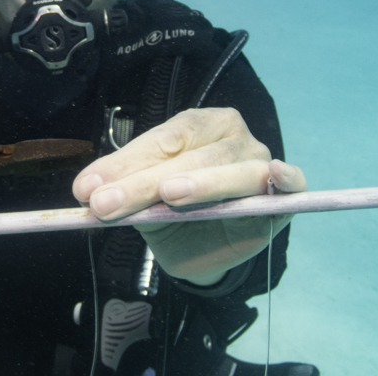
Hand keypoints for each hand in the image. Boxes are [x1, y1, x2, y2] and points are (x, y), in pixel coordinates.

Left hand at [72, 107, 306, 283]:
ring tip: (169, 194)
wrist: (204, 250)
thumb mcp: (143, 202)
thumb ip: (124, 192)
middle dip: (144, 181)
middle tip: (106, 204)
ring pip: (232, 170)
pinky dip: (285, 178)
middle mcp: (231, 138)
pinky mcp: (285, 194)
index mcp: (197, 126)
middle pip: (190, 155)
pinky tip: (274, 175)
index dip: (124, 163)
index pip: (161, 139)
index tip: (86, 189)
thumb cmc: (175, 214)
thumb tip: (88, 192)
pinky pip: (291, 183)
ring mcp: (261, 162)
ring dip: (201, 182)